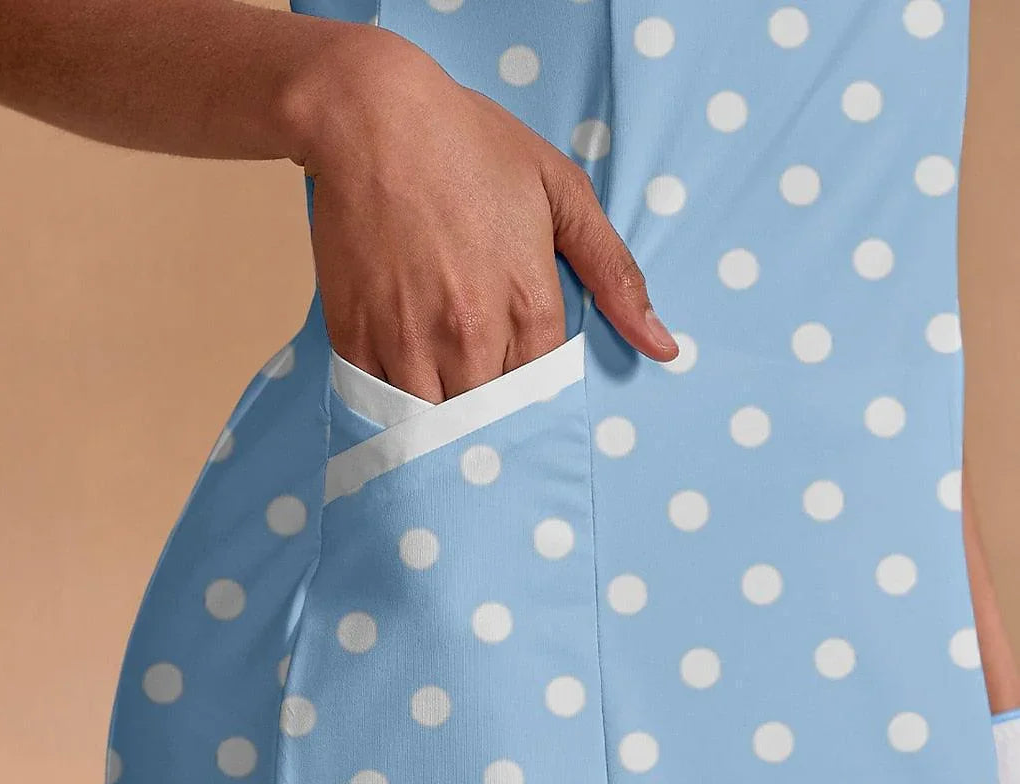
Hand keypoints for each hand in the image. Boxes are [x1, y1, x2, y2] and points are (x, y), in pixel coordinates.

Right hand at [292, 23, 677, 401]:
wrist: (370, 118)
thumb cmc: (470, 146)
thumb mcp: (561, 193)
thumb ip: (614, 275)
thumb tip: (664, 347)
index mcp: (527, 306)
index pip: (544, 396)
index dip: (539, 403)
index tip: (530, 398)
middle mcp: (470, 336)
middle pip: (491, 421)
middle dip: (494, 425)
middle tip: (492, 421)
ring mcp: (409, 342)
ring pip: (435, 427)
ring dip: (445, 428)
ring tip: (451, 418)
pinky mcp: (356, 340)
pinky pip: (380, 406)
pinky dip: (395, 413)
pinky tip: (406, 398)